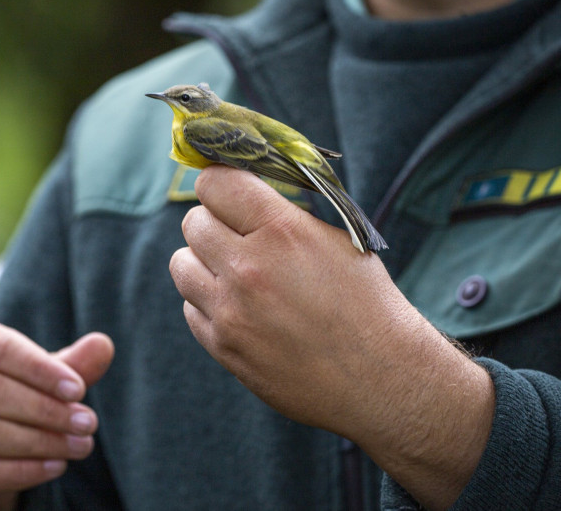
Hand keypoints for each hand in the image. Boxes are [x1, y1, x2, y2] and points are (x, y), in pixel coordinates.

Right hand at [0, 319, 113, 510]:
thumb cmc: (10, 393)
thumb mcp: (41, 374)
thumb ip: (71, 362)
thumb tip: (103, 344)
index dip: (40, 369)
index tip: (78, 389)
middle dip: (44, 409)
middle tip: (87, 422)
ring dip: (39, 442)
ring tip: (80, 445)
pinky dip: (21, 471)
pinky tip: (55, 466)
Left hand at [169, 165, 493, 509]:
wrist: (380, 379)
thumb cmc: (367, 304)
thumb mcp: (337, 239)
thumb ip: (283, 213)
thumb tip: (241, 190)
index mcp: (282, 231)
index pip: (214, 183)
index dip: (218, 183)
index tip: (227, 192)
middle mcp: (248, 268)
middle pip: (193, 222)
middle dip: (213, 222)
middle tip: (236, 235)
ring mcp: (231, 311)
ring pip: (180, 264)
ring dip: (202, 262)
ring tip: (233, 272)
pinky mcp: (223, 347)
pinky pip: (190, 308)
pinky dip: (207, 303)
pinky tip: (240, 308)